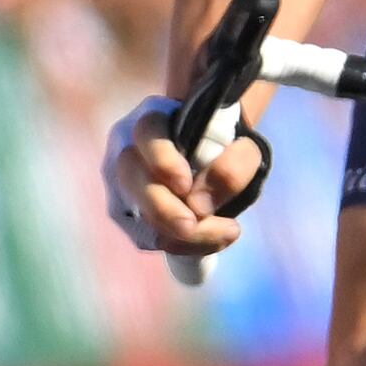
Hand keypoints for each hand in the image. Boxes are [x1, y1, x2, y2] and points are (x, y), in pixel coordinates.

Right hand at [104, 95, 266, 263]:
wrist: (215, 162)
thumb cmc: (226, 148)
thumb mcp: (244, 149)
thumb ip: (233, 166)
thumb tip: (199, 206)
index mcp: (154, 120)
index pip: (147, 131)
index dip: (161, 160)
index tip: (184, 184)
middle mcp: (129, 149)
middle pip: (130, 176)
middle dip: (161, 207)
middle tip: (190, 226)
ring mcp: (122, 184)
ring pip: (134, 211)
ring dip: (174, 231)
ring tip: (222, 234)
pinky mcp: (129, 214)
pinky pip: (145, 235)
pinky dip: (180, 244)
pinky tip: (210, 241)